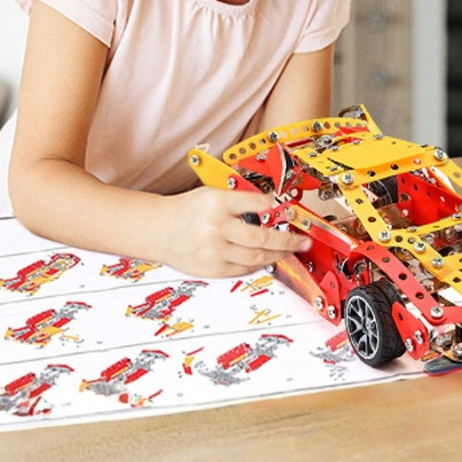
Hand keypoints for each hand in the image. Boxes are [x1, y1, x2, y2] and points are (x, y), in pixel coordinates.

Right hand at [156, 186, 311, 277]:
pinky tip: (268, 258)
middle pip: (262, 237)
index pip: (257, 203)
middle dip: (288, 240)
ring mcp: (214, 250)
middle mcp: (216, 227)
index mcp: (217, 202)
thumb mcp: (210, 193)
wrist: (159, 229)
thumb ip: (239, 199)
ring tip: (290, 251)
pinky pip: (244, 268)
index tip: (289, 210)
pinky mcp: (213, 268)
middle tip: (302, 240)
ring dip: (278, 254)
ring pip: (257, 256)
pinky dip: (259, 263)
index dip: (277, 207)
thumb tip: (271, 205)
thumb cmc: (187, 210)